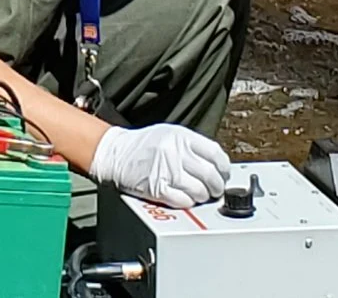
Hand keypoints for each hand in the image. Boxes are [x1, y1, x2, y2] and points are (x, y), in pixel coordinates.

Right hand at [91, 122, 233, 207]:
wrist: (114, 153)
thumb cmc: (141, 145)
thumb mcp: (169, 134)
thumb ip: (192, 145)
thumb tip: (214, 163)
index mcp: (181, 136)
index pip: (215, 154)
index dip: (224, 168)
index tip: (224, 174)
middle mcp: (176, 152)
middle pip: (210, 174)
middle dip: (217, 186)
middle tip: (215, 190)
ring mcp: (166, 171)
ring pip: (199, 190)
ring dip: (204, 197)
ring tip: (201, 196)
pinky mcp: (157, 189)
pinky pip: (183, 201)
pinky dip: (189, 203)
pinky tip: (187, 200)